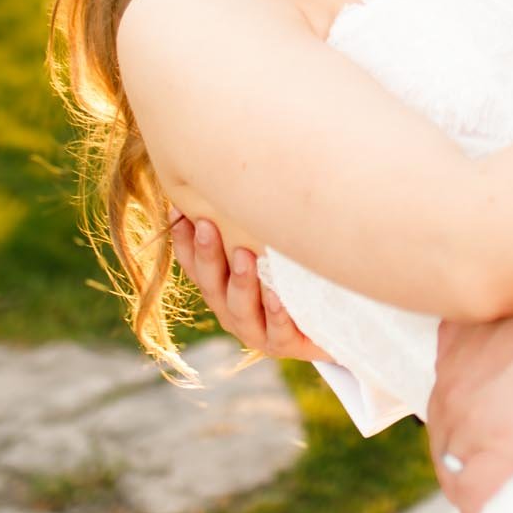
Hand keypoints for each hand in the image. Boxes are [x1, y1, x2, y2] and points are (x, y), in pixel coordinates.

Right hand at [168, 211, 329, 362]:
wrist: (334, 319)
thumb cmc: (295, 272)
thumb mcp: (272, 243)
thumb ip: (250, 221)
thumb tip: (239, 167)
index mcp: (222, 286)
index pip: (194, 264)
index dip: (184, 240)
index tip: (178, 210)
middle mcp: (232, 308)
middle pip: (211, 284)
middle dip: (207, 253)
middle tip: (206, 224)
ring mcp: (256, 330)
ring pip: (239, 308)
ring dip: (240, 282)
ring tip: (245, 257)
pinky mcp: (285, 344)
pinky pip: (278, 331)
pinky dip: (276, 313)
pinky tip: (278, 296)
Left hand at [428, 283, 512, 512]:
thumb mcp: (503, 303)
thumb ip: (487, 323)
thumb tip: (492, 335)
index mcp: (452, 356)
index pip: (440, 406)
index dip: (453, 430)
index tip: (468, 443)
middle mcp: (451, 390)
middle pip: (440, 441)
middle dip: (453, 459)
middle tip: (473, 474)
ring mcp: (471, 422)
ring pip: (451, 470)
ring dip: (461, 486)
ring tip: (478, 499)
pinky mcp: (498, 450)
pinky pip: (472, 494)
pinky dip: (472, 511)